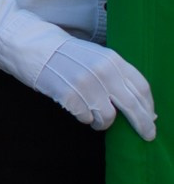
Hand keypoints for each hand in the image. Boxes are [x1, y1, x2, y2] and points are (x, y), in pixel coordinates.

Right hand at [34, 39, 157, 137]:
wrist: (32, 47)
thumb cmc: (66, 54)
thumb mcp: (96, 57)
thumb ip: (117, 77)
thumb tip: (143, 108)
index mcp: (112, 60)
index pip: (141, 88)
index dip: (148, 106)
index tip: (151, 118)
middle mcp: (102, 72)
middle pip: (132, 106)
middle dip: (142, 124)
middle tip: (147, 135)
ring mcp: (85, 85)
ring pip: (108, 117)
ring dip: (103, 122)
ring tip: (94, 117)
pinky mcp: (69, 96)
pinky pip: (86, 118)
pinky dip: (84, 117)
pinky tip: (77, 108)